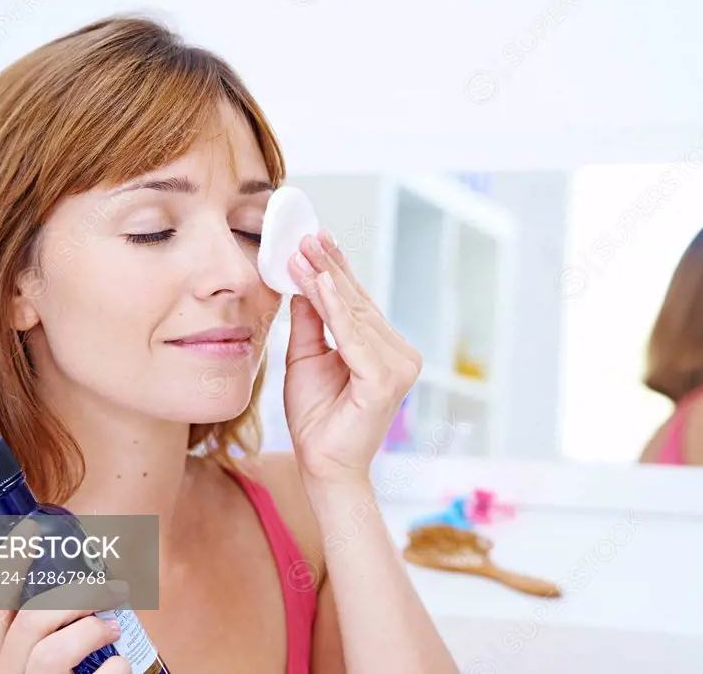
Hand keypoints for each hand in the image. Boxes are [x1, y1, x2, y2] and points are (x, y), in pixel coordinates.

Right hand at [0, 522, 132, 672]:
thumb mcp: (19, 655)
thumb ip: (30, 622)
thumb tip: (67, 573)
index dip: (8, 562)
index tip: (33, 529)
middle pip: (32, 620)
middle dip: (79, 595)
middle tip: (114, 588)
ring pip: (52, 654)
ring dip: (90, 632)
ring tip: (113, 631)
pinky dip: (115, 669)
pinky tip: (118, 665)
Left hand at [283, 230, 421, 485]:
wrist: (322, 466)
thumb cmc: (317, 418)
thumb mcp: (306, 358)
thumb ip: (311, 322)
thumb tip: (304, 282)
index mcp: (384, 349)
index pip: (357, 302)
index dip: (335, 269)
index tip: (313, 238)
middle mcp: (399, 354)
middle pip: (357, 302)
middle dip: (328, 266)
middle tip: (306, 235)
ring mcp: (398, 367)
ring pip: (355, 314)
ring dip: (327, 281)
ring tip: (302, 252)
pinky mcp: (386, 380)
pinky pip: (355, 337)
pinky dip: (336, 309)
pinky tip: (319, 283)